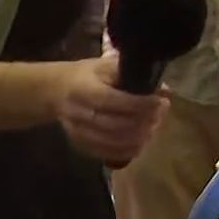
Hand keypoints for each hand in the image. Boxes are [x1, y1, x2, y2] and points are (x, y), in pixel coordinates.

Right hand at [51, 54, 166, 163]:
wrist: (57, 91)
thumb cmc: (87, 76)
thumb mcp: (104, 65)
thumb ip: (130, 74)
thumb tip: (161, 87)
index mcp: (84, 90)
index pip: (114, 101)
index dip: (140, 104)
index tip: (160, 101)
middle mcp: (79, 113)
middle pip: (116, 125)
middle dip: (144, 121)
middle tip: (160, 114)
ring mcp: (78, 133)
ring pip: (113, 142)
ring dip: (139, 137)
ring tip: (153, 127)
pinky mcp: (80, 146)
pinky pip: (107, 154)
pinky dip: (128, 151)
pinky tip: (141, 142)